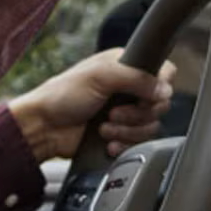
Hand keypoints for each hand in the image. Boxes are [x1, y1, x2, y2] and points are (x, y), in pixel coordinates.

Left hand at [7, 48, 175, 161]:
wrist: (45, 128)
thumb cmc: (63, 95)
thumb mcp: (99, 76)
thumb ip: (135, 77)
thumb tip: (165, 90)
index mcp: (126, 66)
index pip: (164, 72)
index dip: (157, 87)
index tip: (141, 96)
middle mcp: (130, 88)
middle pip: (160, 104)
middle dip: (135, 114)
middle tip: (112, 113)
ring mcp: (127, 112)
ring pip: (151, 126)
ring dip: (126, 131)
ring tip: (103, 127)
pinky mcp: (122, 134)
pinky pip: (140, 144)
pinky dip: (123, 145)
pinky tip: (106, 142)